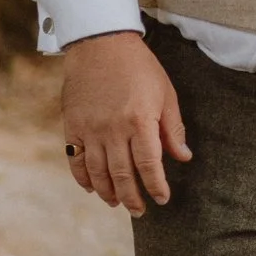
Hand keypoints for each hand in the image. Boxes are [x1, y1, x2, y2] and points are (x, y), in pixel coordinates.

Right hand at [60, 30, 189, 216]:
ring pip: (98, 173)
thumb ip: (173, 128)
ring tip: (117, 202)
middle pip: (122, 175)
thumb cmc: (139, 67)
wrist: (101, 44)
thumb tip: (183, 158)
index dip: (156, 186)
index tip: (162, 199)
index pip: (149, 165)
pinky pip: (76, 161)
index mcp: (140, 121)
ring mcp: (90, 130)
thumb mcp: (165, 93)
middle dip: (132, 197)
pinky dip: (83, 178)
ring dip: (108, 192)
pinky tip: (92, 188)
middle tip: (139, 211)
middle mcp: (113, 129)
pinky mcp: (72, 126)